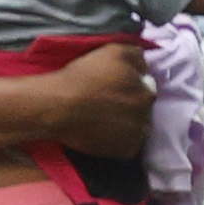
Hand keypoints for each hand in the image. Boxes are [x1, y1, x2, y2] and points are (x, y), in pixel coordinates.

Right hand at [39, 40, 153, 153]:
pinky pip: (126, 146)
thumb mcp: (113, 51)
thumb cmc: (83, 77)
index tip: (115, 86)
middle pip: (142, 110)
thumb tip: (145, 64)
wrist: (56, 107)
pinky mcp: (122, 153)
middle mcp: (147, 117)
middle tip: (108, 103)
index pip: (146, 88)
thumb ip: (137, 55)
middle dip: (131, 106)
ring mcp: (135, 137)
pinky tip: (102, 134)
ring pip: (136, 129)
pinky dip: (117, 141)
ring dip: (127, 125)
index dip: (131, 86)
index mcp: (148, 93)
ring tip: (105, 120)